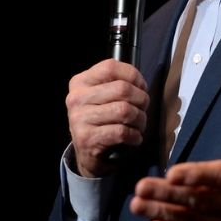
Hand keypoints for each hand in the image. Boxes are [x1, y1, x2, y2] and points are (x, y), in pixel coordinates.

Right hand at [66, 59, 148, 177]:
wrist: (87, 153)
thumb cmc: (101, 119)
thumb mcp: (101, 96)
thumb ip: (115, 83)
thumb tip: (140, 82)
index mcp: (80, 82)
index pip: (110, 67)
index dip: (133, 75)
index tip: (141, 87)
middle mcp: (77, 98)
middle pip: (122, 89)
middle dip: (141, 100)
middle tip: (143, 108)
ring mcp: (79, 119)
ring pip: (124, 111)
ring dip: (140, 119)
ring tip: (140, 124)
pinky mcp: (87, 138)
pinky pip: (122, 132)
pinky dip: (135, 136)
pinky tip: (134, 137)